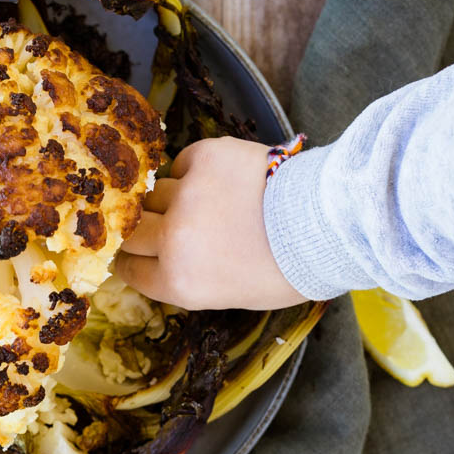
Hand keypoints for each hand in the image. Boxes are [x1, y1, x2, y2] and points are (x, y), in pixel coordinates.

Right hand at [116, 137, 306, 309]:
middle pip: (129, 231)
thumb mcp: (227, 296)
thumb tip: (164, 260)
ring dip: (169, 200)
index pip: (128, 270)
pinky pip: (181, 164)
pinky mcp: (205, 158)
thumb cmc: (283, 271)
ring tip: (197, 202)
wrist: (324, 225)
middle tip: (150, 226)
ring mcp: (187, 195)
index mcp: (177, 281)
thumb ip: (187, 279)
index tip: (134, 255)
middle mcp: (173, 239)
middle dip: (137, 230)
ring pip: (154, 194)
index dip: (130, 261)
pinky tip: (215, 180)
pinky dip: (192, 172)